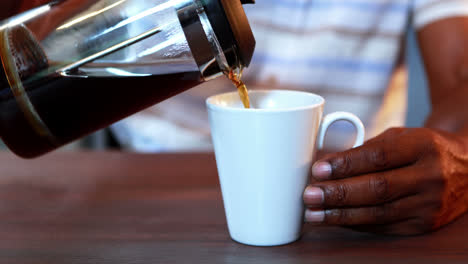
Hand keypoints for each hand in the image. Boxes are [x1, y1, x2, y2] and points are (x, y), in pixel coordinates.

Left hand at [303, 127, 467, 234]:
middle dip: (338, 194)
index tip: (318, 170)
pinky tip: (335, 219)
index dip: (345, 165)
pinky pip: (383, 227)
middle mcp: (430, 177)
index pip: (378, 157)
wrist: (465, 169)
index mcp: (423, 146)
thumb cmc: (424, 148)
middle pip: (377, 188)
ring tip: (313, 213)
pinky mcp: (424, 225)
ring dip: (340, 215)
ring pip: (378, 213)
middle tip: (309, 195)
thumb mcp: (402, 136)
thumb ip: (367, 148)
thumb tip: (327, 165)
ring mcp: (429, 205)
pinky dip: (355, 223)